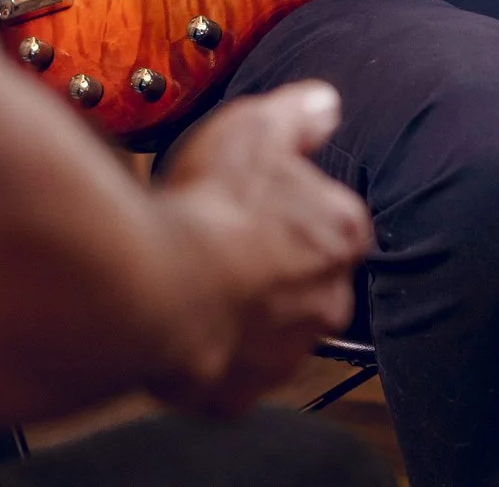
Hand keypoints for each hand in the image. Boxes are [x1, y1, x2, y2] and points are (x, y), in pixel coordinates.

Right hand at [145, 83, 372, 415]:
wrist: (156, 288)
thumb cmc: (210, 206)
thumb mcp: (256, 127)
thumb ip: (298, 114)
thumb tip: (324, 105)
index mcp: (341, 233)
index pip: (335, 220)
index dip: (292, 206)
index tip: (257, 198)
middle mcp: (328, 300)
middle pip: (307, 278)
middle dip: (272, 263)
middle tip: (222, 237)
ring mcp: (285, 354)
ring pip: (271, 327)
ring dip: (242, 307)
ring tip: (194, 275)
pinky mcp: (240, 393)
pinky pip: (229, 370)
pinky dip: (209, 348)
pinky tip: (181, 317)